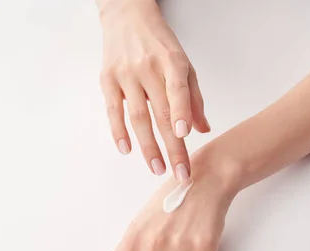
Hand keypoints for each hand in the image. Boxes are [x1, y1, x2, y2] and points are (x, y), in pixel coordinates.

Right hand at [98, 0, 210, 180]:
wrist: (127, 16)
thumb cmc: (159, 44)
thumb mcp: (184, 64)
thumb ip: (193, 97)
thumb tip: (202, 130)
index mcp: (172, 61)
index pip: (177, 89)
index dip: (180, 112)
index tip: (184, 135)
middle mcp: (148, 68)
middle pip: (160, 113)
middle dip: (172, 147)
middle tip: (180, 173)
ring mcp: (125, 74)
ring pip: (137, 116)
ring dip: (148, 146)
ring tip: (157, 169)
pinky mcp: (107, 79)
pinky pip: (113, 110)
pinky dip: (118, 131)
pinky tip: (126, 150)